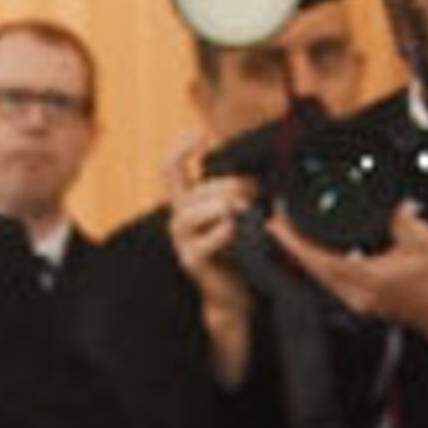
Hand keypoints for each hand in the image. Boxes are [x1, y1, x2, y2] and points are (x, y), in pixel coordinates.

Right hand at [163, 161, 259, 385]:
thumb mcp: (238, 214)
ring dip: (228, 205)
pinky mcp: (192, 259)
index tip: (201, 133)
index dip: (182, 146)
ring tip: (247, 214)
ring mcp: (182, 240)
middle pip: (201, 187)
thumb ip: (239, 192)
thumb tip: (254, 179)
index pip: (171, 167)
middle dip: (233, 186)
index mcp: (187, 203)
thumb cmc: (239, 250)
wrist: (235, 294)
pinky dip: (227, 231)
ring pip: (200, 208)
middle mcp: (179, 218)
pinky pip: (211, 236)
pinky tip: (238, 233)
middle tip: (256, 196)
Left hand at [267, 197, 427, 346]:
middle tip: (278, 221)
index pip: (322, 261)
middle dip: (291, 245)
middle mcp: (357, 295)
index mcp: (370, 280)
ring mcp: (357, 301)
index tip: (279, 225)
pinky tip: (314, 249)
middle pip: (312, 270)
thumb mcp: (424, 240)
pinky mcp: (360, 300)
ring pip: (319, 276)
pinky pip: (331, 279)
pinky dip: (319, 262)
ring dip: (303, 254)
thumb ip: (398, 218)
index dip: (296, 243)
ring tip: (290, 231)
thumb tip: (383, 202)